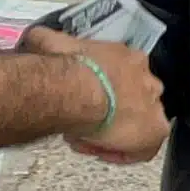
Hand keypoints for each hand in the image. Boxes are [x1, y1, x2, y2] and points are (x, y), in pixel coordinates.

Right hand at [20, 29, 167, 164]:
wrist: (78, 91)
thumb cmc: (69, 69)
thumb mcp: (55, 45)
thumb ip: (48, 41)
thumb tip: (33, 37)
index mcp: (129, 57)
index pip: (122, 75)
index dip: (101, 91)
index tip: (84, 100)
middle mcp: (147, 78)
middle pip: (133, 99)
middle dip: (112, 112)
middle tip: (87, 122)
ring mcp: (154, 104)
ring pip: (137, 124)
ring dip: (115, 133)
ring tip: (90, 139)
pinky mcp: (156, 129)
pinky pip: (142, 148)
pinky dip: (121, 153)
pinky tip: (100, 152)